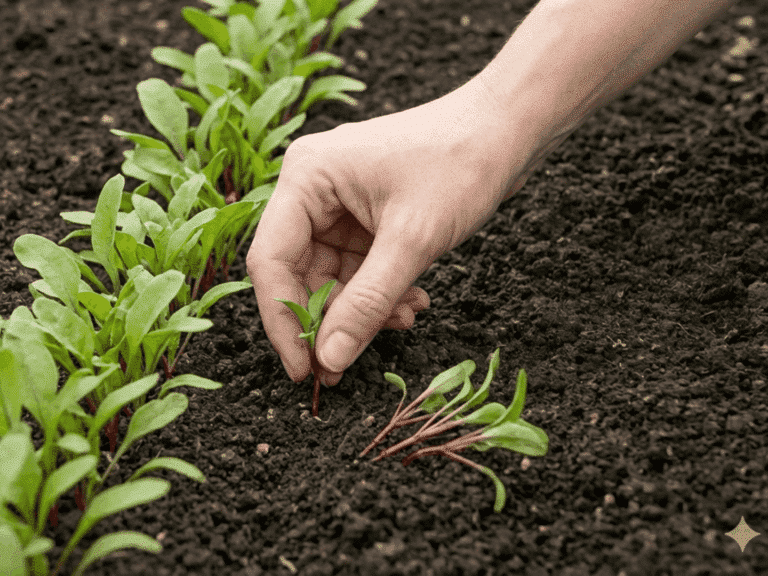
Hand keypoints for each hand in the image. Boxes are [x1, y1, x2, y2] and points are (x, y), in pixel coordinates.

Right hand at [246, 78, 538, 384]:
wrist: (508, 130)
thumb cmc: (461, 162)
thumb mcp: (412, 240)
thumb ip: (367, 303)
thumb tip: (330, 359)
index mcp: (306, 177)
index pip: (271, 261)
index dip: (284, 320)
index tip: (304, 369)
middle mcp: (311, 189)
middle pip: (297, 274)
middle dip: (329, 318)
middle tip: (349, 361)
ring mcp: (336, 204)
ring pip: (329, 279)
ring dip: (362, 309)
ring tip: (404, 316)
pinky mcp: (361, 218)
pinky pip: (355, 271)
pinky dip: (379, 294)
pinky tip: (412, 302)